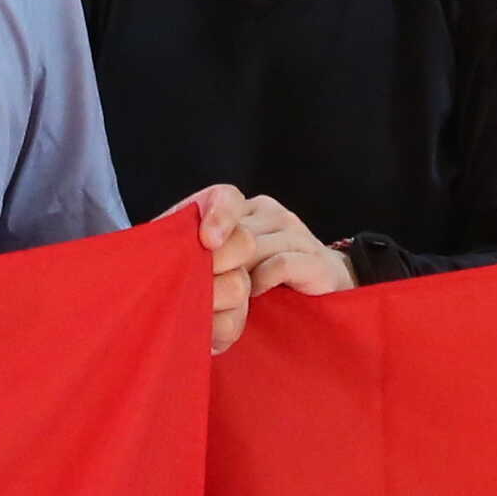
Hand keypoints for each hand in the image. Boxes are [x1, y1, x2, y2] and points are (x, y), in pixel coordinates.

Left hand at [196, 187, 353, 352]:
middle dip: (216, 261)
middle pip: (236, 231)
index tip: (204, 243)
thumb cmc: (266, 280)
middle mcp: (273, 215)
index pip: (225, 197)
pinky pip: (280, 263)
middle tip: (203, 286)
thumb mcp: (233, 262)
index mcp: (249, 210)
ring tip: (224, 298)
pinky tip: (256, 295)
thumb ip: (209, 255)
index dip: (213, 216)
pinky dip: (262, 280)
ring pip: (254, 246)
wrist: (323, 290)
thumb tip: (173, 261)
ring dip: (236, 275)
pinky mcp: (316, 260)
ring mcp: (296, 234)